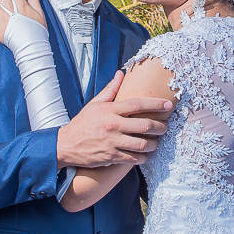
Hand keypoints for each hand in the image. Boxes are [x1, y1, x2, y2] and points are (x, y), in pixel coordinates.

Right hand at [57, 71, 171, 168]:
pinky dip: (143, 157)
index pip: (137, 104)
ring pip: (142, 144)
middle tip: (165, 128)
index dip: (155, 104)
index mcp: (109, 110)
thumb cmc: (82, 123)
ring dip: (154, 144)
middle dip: (160, 127)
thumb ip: (110, 90)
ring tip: (157, 143)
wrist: (65, 145)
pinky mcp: (110, 157)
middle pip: (144, 125)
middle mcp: (112, 126)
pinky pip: (133, 159)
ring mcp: (112, 143)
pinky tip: (145, 155)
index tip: (168, 104)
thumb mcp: (94, 104)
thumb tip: (121, 73)